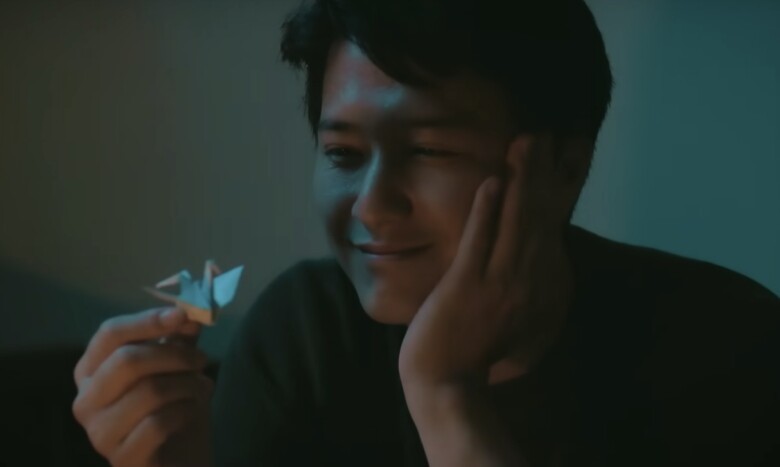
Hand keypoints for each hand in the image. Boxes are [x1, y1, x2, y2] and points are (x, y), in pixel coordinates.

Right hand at [72, 307, 213, 466]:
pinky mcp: (122, 458)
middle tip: (203, 360)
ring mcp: (99, 433)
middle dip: (175, 355)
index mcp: (91, 371)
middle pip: (128, 360)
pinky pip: (159, 423)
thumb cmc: (173, 409)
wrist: (181, 460)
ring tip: (201, 387)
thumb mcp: (177, 367)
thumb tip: (189, 307)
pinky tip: (192, 412)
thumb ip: (179, 337)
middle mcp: (86, 401)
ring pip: (149, 391)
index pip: (110, 333)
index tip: (183, 315)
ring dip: (187, 384)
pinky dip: (185, 411)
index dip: (148, 320)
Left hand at [398, 133, 574, 389]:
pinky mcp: (467, 287)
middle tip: (547, 131)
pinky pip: (479, 243)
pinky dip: (486, 212)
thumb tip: (552, 258)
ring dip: (522, 181)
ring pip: (517, 224)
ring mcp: (500, 284)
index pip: (555, 228)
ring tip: (526, 143)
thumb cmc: (481, 355)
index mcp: (545, 287)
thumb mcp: (527, 328)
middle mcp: (531, 282)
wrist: (449, 384)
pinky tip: (492, 183)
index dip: (561, 189)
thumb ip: (542, 291)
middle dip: (544, 172)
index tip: (568, 151)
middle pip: (541, 218)